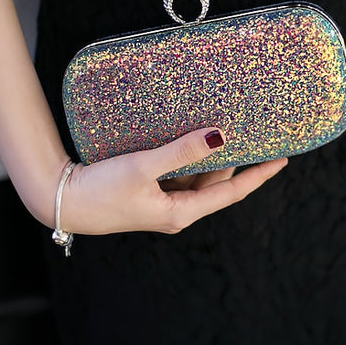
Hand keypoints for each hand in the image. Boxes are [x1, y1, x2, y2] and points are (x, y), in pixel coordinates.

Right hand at [59, 127, 287, 234]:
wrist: (64, 200)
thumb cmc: (101, 190)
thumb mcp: (143, 168)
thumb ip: (181, 151)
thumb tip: (220, 137)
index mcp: (180, 211)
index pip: (231, 192)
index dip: (258, 176)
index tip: (281, 160)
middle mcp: (176, 209)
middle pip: (217, 184)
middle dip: (238, 163)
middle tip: (255, 136)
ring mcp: (163, 200)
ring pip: (199, 177)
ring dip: (212, 158)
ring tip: (228, 132)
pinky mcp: (150, 190)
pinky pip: (180, 173)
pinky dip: (190, 157)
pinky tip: (191, 139)